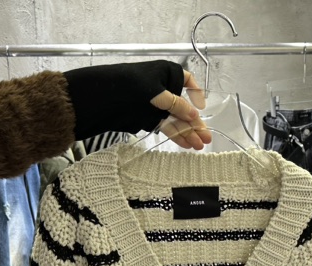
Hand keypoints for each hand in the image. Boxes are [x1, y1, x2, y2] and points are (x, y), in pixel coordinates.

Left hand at [64, 60, 210, 148]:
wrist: (105, 98)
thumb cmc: (130, 85)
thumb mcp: (156, 92)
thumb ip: (176, 104)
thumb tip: (194, 115)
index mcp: (166, 74)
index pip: (187, 81)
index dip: (196, 93)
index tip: (201, 107)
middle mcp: (163, 90)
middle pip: (184, 107)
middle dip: (195, 123)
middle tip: (207, 137)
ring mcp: (157, 106)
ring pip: (176, 121)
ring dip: (188, 133)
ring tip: (200, 145)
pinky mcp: (149, 119)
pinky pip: (167, 128)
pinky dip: (176, 136)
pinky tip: (186, 145)